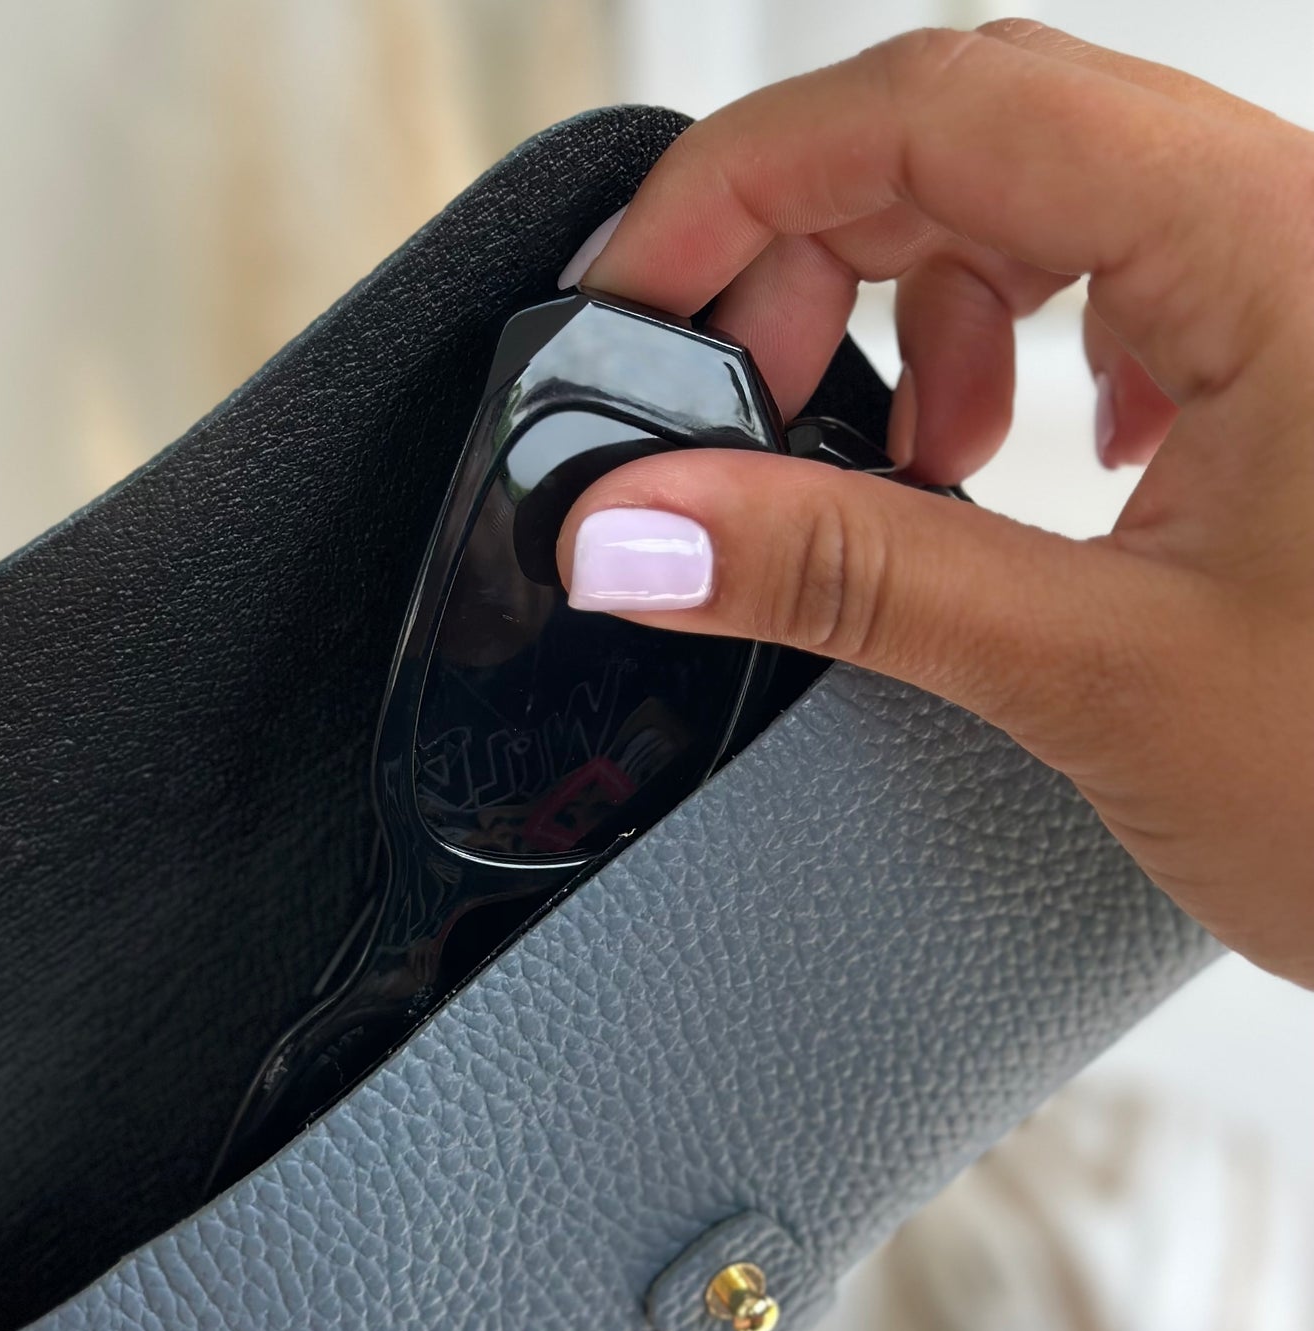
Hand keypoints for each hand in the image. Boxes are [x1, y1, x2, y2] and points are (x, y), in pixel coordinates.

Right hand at [558, 20, 1313, 986]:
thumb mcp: (1097, 672)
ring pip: (1045, 205)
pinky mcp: (1304, 364)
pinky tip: (1010, 463)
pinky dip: (1012, 359)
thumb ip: (847, 578)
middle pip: (977, 137)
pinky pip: (1118, 287)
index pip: (945, 108)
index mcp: (1280, 246)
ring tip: (894, 464)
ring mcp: (1308, 290)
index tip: (633, 299)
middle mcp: (1303, 229)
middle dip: (811, 255)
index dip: (747, 182)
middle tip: (729, 408)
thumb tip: (640, 529)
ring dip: (914, 313)